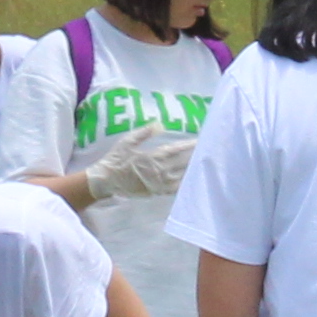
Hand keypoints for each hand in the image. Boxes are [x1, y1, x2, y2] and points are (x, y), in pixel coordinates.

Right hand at [80, 128, 194, 202]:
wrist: (107, 180)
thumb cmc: (116, 159)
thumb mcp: (127, 141)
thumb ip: (144, 133)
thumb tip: (160, 124)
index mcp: (153, 157)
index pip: (176, 150)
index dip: (189, 145)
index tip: (201, 141)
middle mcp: (159, 171)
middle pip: (183, 164)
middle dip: (195, 157)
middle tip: (209, 152)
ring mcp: (159, 184)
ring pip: (181, 177)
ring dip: (193, 171)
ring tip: (204, 165)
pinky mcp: (157, 192)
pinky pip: (175, 190)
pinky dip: (185, 185)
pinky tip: (193, 181)